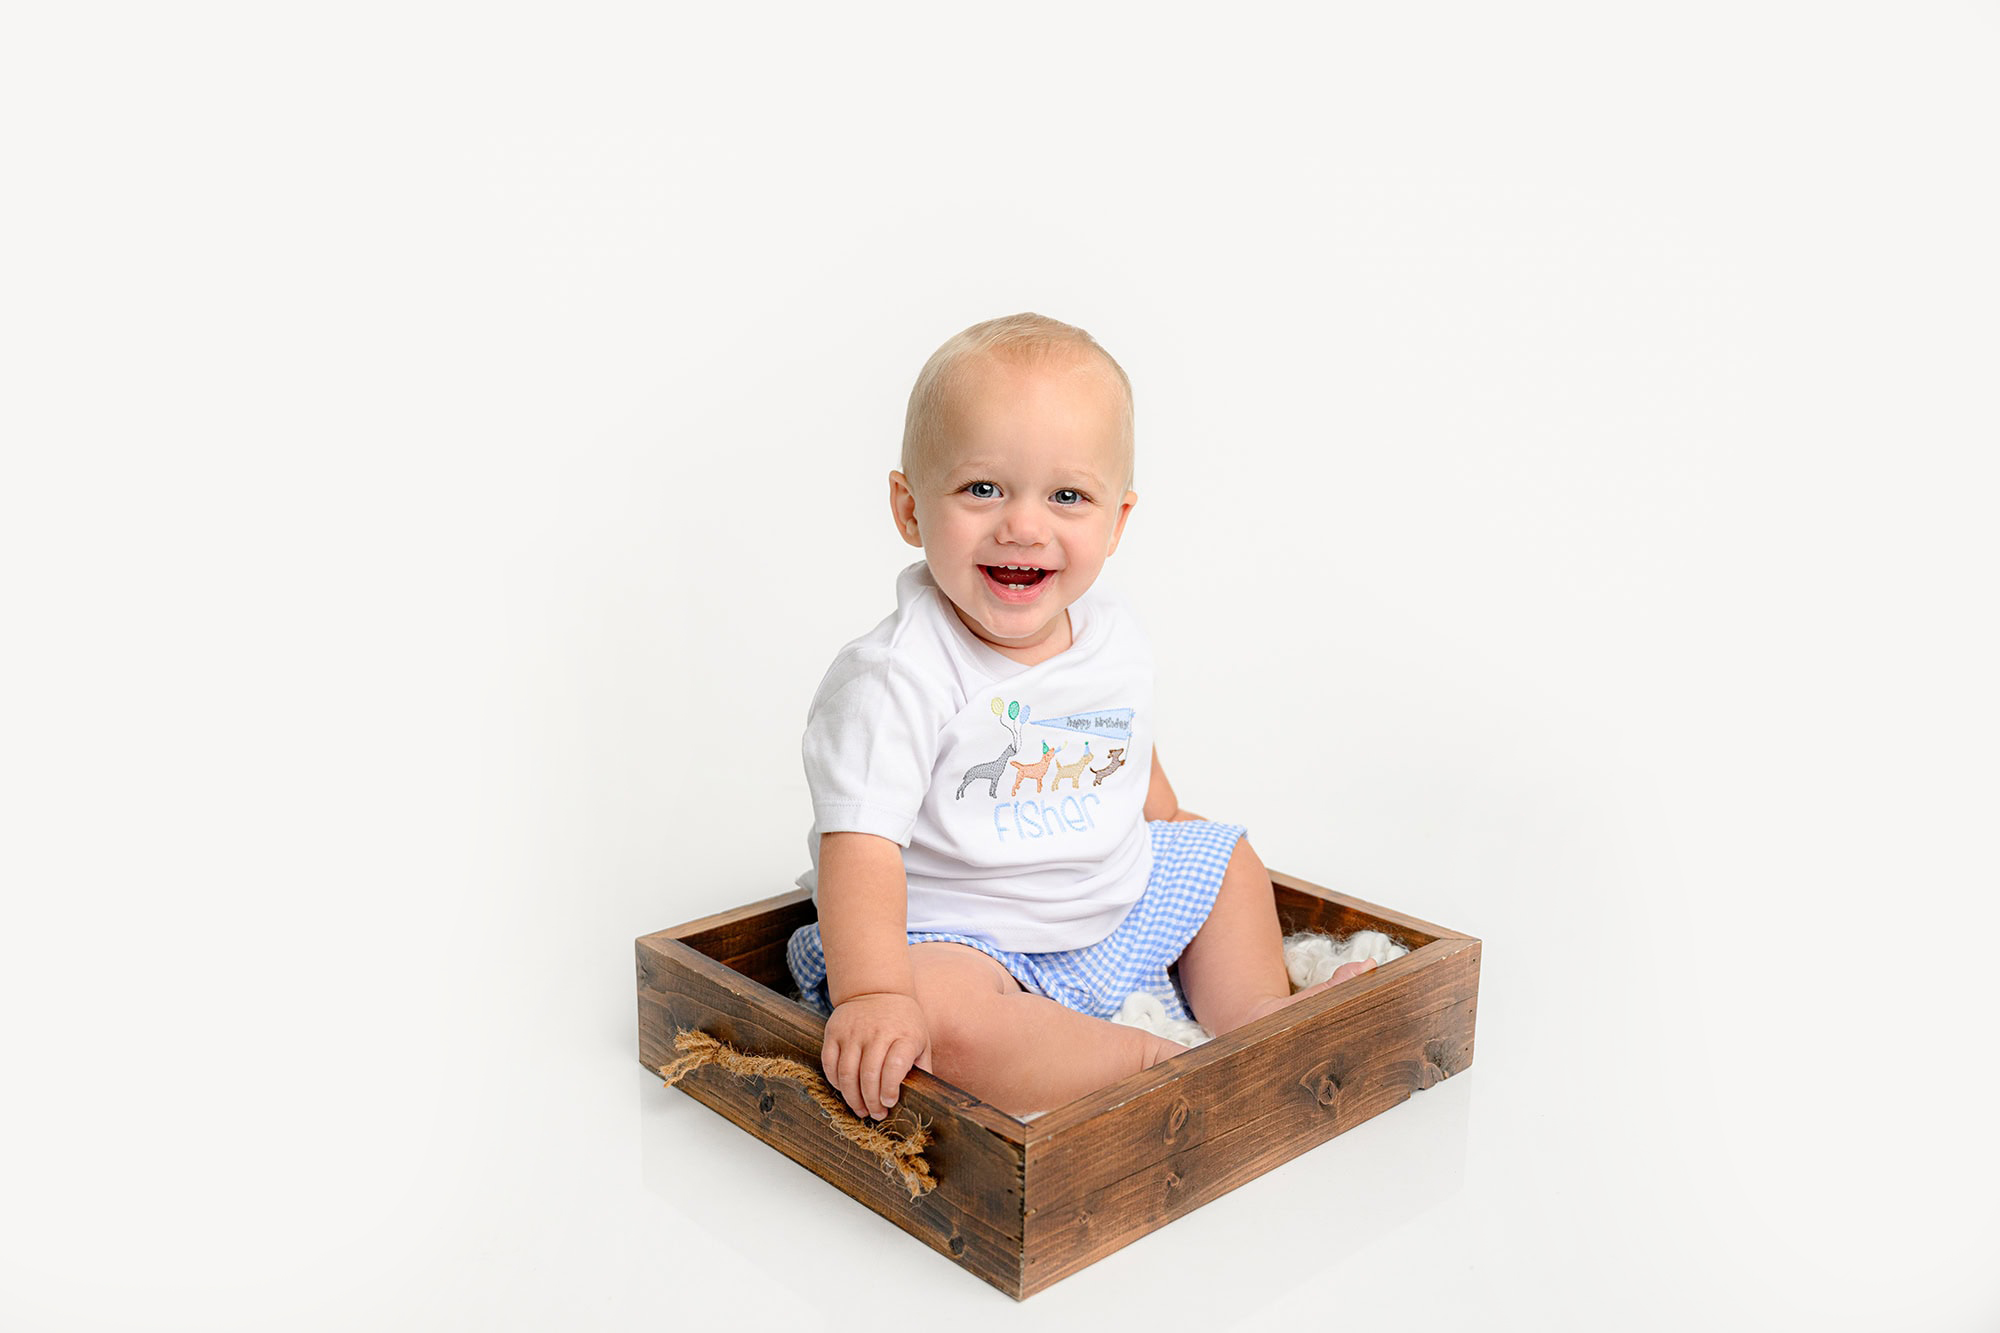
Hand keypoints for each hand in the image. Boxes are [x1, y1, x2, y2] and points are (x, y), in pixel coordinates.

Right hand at [823, 991, 931, 1121]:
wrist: (876, 990)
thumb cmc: (903, 1022)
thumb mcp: (921, 1040)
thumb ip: (922, 1067)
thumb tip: (926, 1098)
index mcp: (904, 1035)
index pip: (895, 1065)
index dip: (889, 1088)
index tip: (890, 1102)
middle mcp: (877, 1032)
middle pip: (869, 1074)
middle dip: (871, 1101)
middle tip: (876, 1114)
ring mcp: (853, 1031)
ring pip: (846, 1073)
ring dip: (853, 1098)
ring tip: (861, 1109)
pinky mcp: (834, 1031)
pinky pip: (829, 1064)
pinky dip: (836, 1082)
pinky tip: (846, 1090)